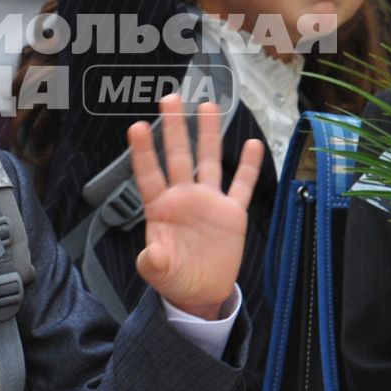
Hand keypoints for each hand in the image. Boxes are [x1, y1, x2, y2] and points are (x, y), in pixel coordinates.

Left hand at [127, 96, 265, 318]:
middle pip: (179, 156)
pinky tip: (252, 144)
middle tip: (170, 98)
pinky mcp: (232, 213)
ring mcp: (209, 202)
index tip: (137, 127)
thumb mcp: (160, 273)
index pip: (149, 174)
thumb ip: (154, 262)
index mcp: (161, 208)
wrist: (202, 292)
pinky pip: (241, 185)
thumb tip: (152, 255)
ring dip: (208, 134)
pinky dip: (248, 166)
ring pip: (209, 161)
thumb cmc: (174, 278)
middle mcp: (184, 198)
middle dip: (174, 128)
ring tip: (207, 106)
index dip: (143, 152)